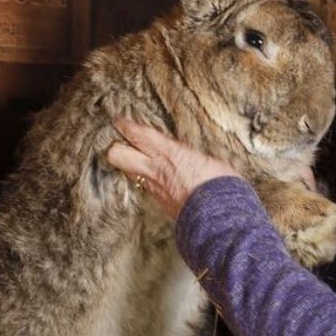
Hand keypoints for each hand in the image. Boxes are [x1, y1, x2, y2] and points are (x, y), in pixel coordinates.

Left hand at [105, 118, 240, 219]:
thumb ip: (189, 154)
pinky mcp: (159, 203)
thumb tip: (186, 153)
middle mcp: (155, 169)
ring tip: (135, 159)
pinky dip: (145, 180)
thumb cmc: (220, 183)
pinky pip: (144, 187)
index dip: (124, 125)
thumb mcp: (206, 158)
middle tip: (120, 141)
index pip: (138, 134)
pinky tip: (154, 178)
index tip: (118, 120)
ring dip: (129, 165)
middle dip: (115, 147)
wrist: (219, 215)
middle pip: (117, 155)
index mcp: (169, 152)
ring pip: (127, 172)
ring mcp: (154, 188)